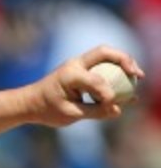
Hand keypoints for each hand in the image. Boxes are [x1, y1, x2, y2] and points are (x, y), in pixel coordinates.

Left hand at [26, 45, 144, 126]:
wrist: (30, 102)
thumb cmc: (46, 110)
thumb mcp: (70, 115)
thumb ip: (95, 112)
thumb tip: (118, 110)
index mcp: (70, 75)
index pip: (97, 81)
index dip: (109, 95)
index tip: (112, 108)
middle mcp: (74, 64)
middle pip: (105, 52)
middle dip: (125, 60)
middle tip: (138, 75)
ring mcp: (78, 64)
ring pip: (105, 54)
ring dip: (123, 62)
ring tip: (137, 75)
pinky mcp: (81, 69)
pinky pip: (102, 65)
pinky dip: (115, 70)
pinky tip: (127, 81)